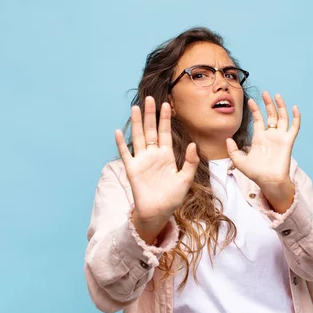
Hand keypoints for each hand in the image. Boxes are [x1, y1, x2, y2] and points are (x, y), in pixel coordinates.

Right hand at [115, 96, 198, 242]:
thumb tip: (193, 144)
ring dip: (137, 123)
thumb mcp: (185, 180)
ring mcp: (142, 161)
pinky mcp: (132, 170)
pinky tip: (118, 131)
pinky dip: (121, 143)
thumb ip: (190, 163)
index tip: (168, 104)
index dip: (166, 120)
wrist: (158, 212)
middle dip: (151, 115)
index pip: (166, 133)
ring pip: (138, 137)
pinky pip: (126, 154)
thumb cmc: (172, 198)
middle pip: (151, 131)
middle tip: (150, 99)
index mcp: (167, 156)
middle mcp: (153, 155)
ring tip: (136, 108)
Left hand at [226, 91, 300, 199]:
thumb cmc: (255, 173)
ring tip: (277, 95)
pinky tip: (294, 108)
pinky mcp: (288, 141)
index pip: (258, 119)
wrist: (268, 181)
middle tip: (265, 93)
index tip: (250, 100)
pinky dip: (296, 117)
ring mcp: (280, 137)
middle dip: (268, 104)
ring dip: (281, 106)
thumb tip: (228, 139)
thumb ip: (233, 150)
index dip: (255, 109)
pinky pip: (294, 127)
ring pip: (282, 118)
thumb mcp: (239, 161)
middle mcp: (270, 136)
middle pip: (271, 115)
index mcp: (259, 138)